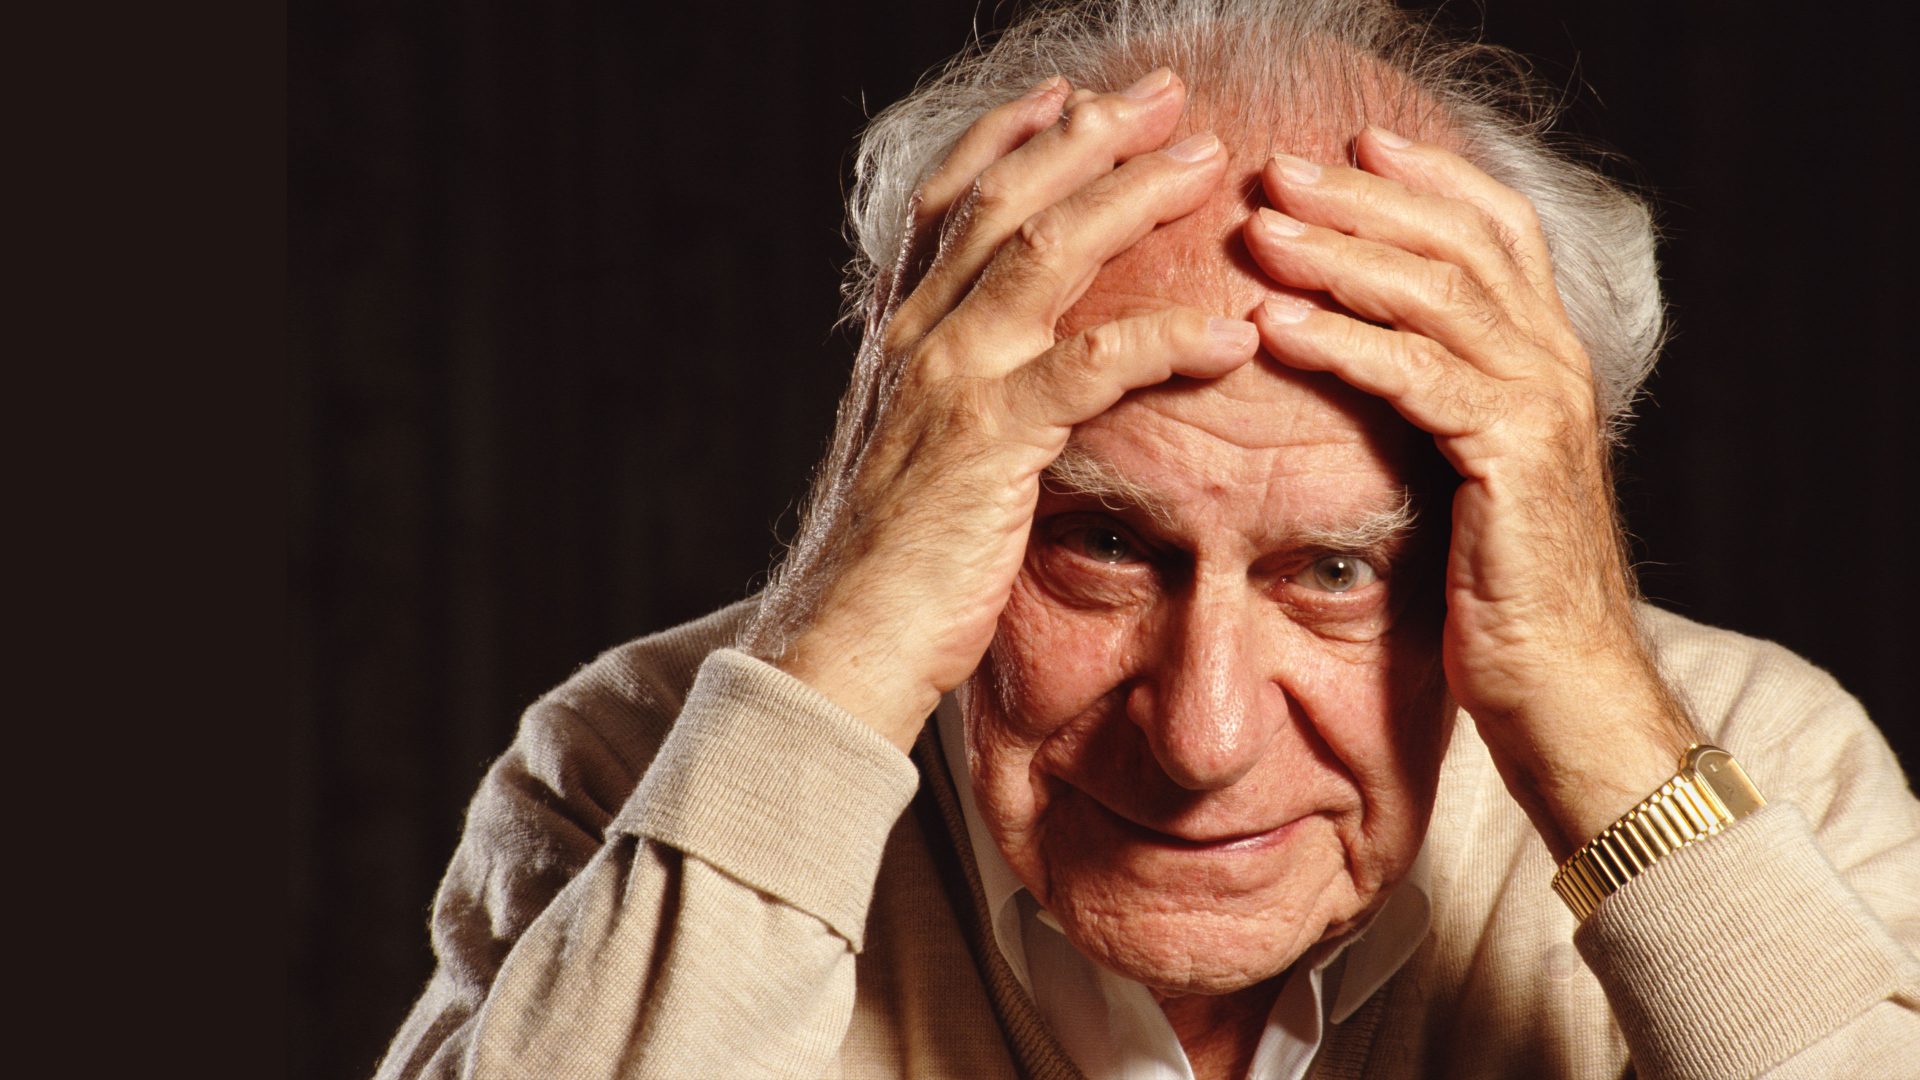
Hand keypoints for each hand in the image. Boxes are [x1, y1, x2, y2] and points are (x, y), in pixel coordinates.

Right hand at [740, 70, 1258, 750]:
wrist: (842, 640)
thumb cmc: (890, 561)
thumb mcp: (911, 453)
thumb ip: (949, 393)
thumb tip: (1000, 372)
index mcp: (899, 336)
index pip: (950, 203)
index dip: (1008, 136)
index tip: (1068, 94)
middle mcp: (915, 338)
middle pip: (1005, 198)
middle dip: (1090, 132)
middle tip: (1166, 95)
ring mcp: (948, 381)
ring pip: (1046, 251)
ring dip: (1134, 194)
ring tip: (1208, 162)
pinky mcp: (988, 441)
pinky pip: (1092, 367)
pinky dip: (1168, 341)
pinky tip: (1233, 336)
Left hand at [1244, 127, 1694, 858]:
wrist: (1567, 691)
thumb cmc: (1503, 597)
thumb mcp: (1470, 482)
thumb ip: (1440, 410)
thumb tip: (1364, 365)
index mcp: (1544, 361)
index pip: (1496, 233)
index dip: (1427, 180)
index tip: (1352, 144)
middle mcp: (1553, 367)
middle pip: (1459, 243)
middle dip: (1363, 198)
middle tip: (1278, 170)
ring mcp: (1540, 409)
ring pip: (1438, 295)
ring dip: (1341, 255)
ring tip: (1261, 231)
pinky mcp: (1512, 461)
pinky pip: (1419, 379)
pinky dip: (1345, 344)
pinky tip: (1278, 328)